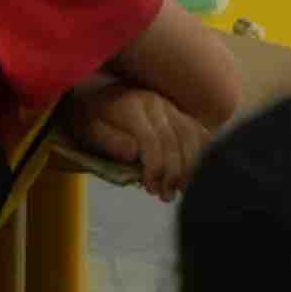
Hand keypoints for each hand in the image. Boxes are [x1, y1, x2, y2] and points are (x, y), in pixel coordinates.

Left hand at [62, 78, 210, 199]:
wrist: (97, 95)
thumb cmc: (90, 118)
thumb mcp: (88, 130)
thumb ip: (110, 142)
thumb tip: (133, 155)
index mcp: (132, 106)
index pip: (151, 139)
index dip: (155, 167)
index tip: (151, 189)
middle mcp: (155, 101)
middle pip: (174, 139)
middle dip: (173, 172)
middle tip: (167, 196)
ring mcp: (169, 105)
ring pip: (190, 134)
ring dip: (190, 165)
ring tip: (182, 189)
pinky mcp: (177, 111)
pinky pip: (196, 129)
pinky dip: (202, 150)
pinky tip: (197, 171)